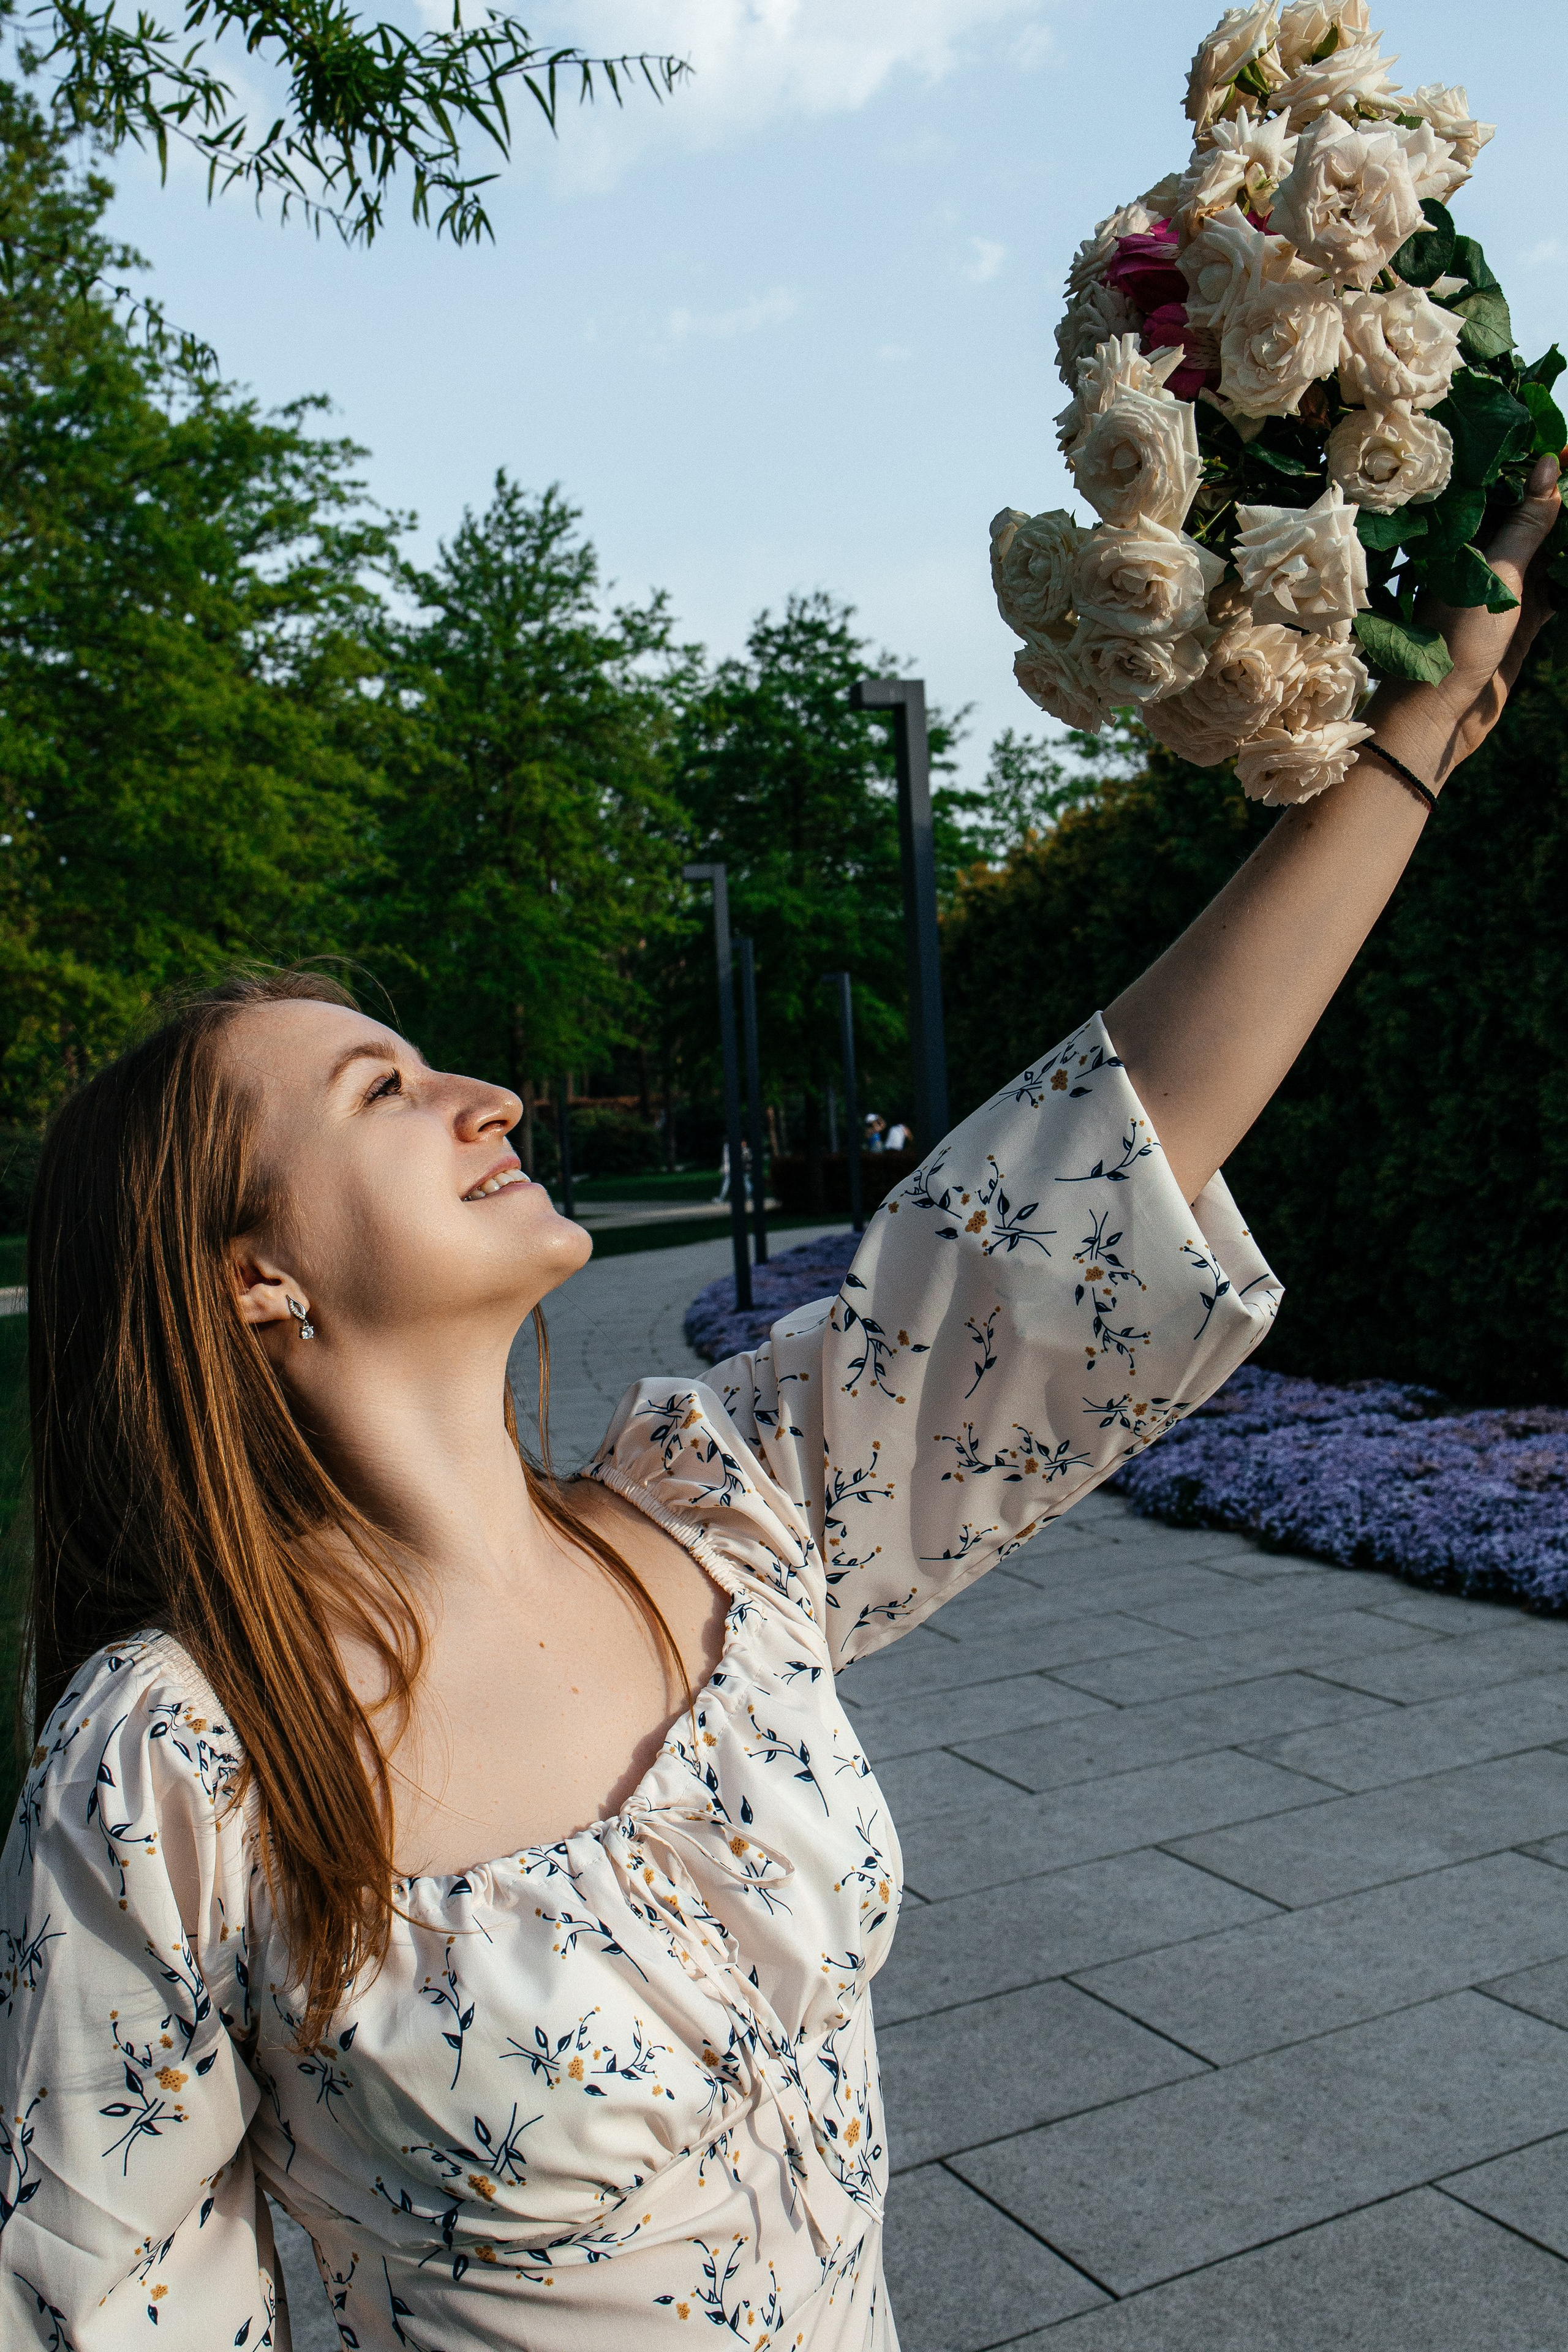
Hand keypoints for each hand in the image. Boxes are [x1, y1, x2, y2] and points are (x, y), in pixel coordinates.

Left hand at [1368, 452, 1562, 788]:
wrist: (1442, 714)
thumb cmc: (1455, 641)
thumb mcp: (1496, 574)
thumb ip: (1525, 524)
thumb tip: (1549, 466)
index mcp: (1466, 542)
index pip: (1505, 491)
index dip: (1535, 469)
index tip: (1567, 446)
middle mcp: (1486, 561)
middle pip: (1531, 519)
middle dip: (1560, 500)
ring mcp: (1507, 592)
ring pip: (1548, 552)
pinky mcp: (1524, 622)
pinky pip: (1556, 589)